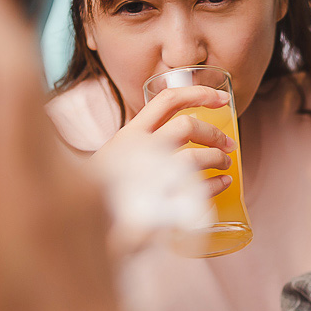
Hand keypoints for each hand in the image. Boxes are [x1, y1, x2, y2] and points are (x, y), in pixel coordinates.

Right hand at [90, 84, 235, 196]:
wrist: (83, 217)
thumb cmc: (108, 187)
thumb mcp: (122, 155)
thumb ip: (148, 141)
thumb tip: (189, 131)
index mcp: (130, 132)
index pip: (167, 100)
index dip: (199, 93)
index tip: (223, 99)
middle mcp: (136, 148)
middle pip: (186, 126)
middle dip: (213, 133)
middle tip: (228, 144)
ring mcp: (144, 175)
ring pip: (192, 158)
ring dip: (216, 159)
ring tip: (226, 165)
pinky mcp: (154, 201)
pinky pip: (195, 189)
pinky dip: (214, 185)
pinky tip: (221, 184)